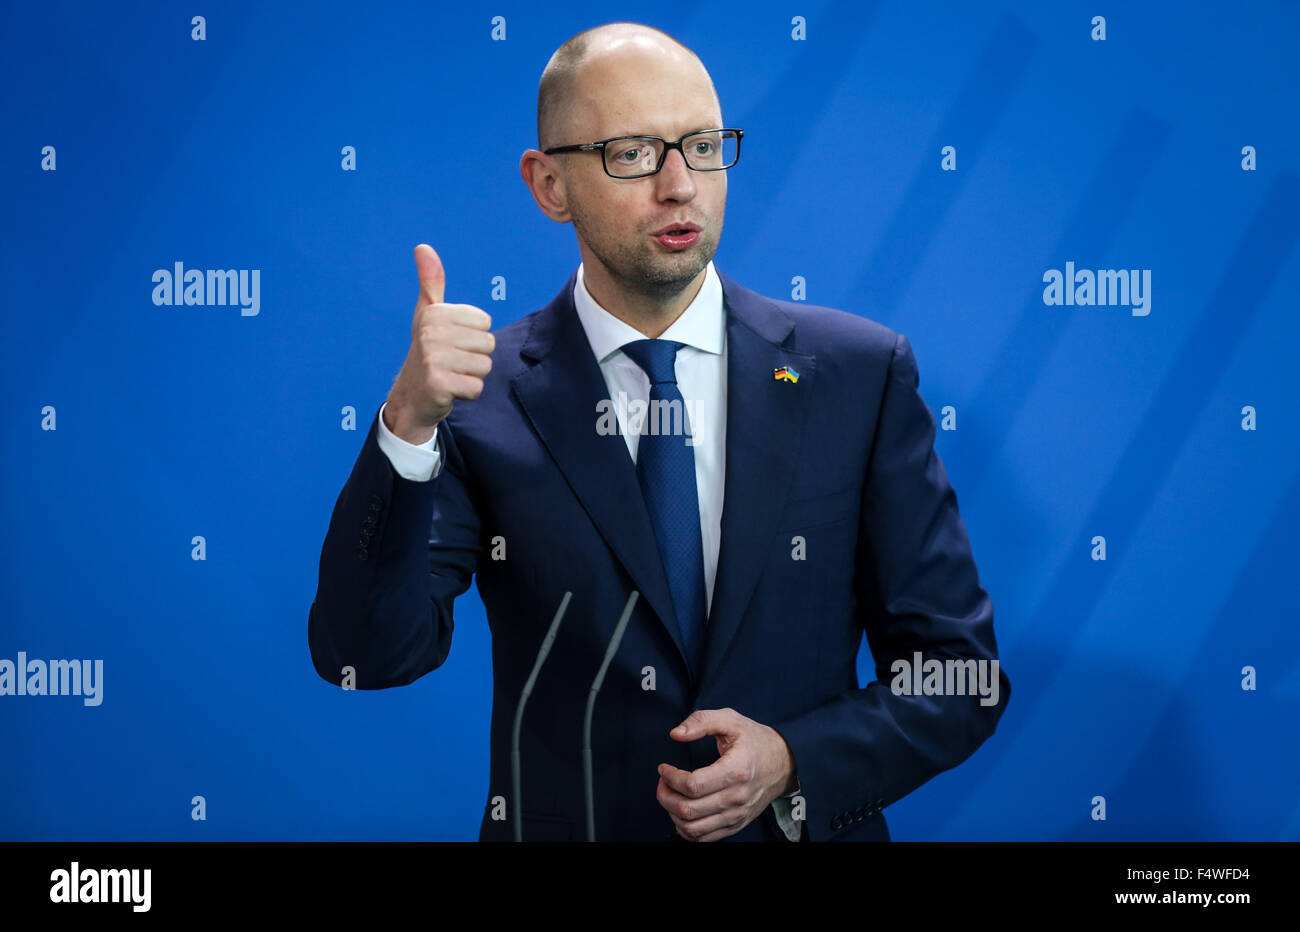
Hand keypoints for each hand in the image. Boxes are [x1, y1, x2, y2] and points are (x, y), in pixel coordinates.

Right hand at [384, 244, 494, 443]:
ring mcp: (433, 359)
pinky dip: (467, 393)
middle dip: (475, 358)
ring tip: (452, 375)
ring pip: (485, 366)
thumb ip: (430, 281)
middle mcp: (432, 333)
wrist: (411, 396)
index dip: (474, 337)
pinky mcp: (438, 385)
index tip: (452, 343)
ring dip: (472, 376)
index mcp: (435, 313)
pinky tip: (450, 390)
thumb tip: (422, 247)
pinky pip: (476, 387)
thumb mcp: (429, 314)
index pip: (485, 323)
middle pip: (488, 344)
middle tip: (453, 362)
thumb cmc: (428, 351)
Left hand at [656, 707, 797, 841]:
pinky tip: (681, 811)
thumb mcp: (730, 719)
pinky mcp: (736, 824)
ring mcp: (737, 814)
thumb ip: (701, 721)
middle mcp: (737, 797)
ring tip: (671, 795)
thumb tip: (675, 734)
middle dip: (665, 796)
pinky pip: (704, 838)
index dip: (670, 777)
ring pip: (693, 828)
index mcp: (736, 770)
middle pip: (688, 810)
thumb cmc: (754, 739)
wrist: (783, 762)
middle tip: (663, 781)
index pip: (693, 785)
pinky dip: (685, 829)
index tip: (664, 768)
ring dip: (672, 813)